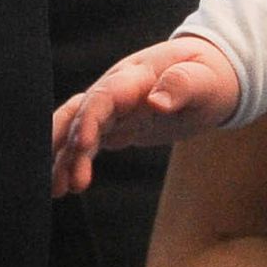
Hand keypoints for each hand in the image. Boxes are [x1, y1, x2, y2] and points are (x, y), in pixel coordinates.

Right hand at [48, 35, 245, 197]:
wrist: (210, 77)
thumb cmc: (210, 77)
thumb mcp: (206, 80)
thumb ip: (182, 85)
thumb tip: (157, 102)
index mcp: (137, 76)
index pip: (104, 95)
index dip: (89, 118)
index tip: (81, 145)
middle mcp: (116, 89)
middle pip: (80, 112)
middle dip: (65, 144)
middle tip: (61, 179)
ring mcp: (113, 108)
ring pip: (75, 128)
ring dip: (62, 157)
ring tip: (56, 190)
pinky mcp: (114, 125)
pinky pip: (85, 143)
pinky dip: (72, 161)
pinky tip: (62, 186)